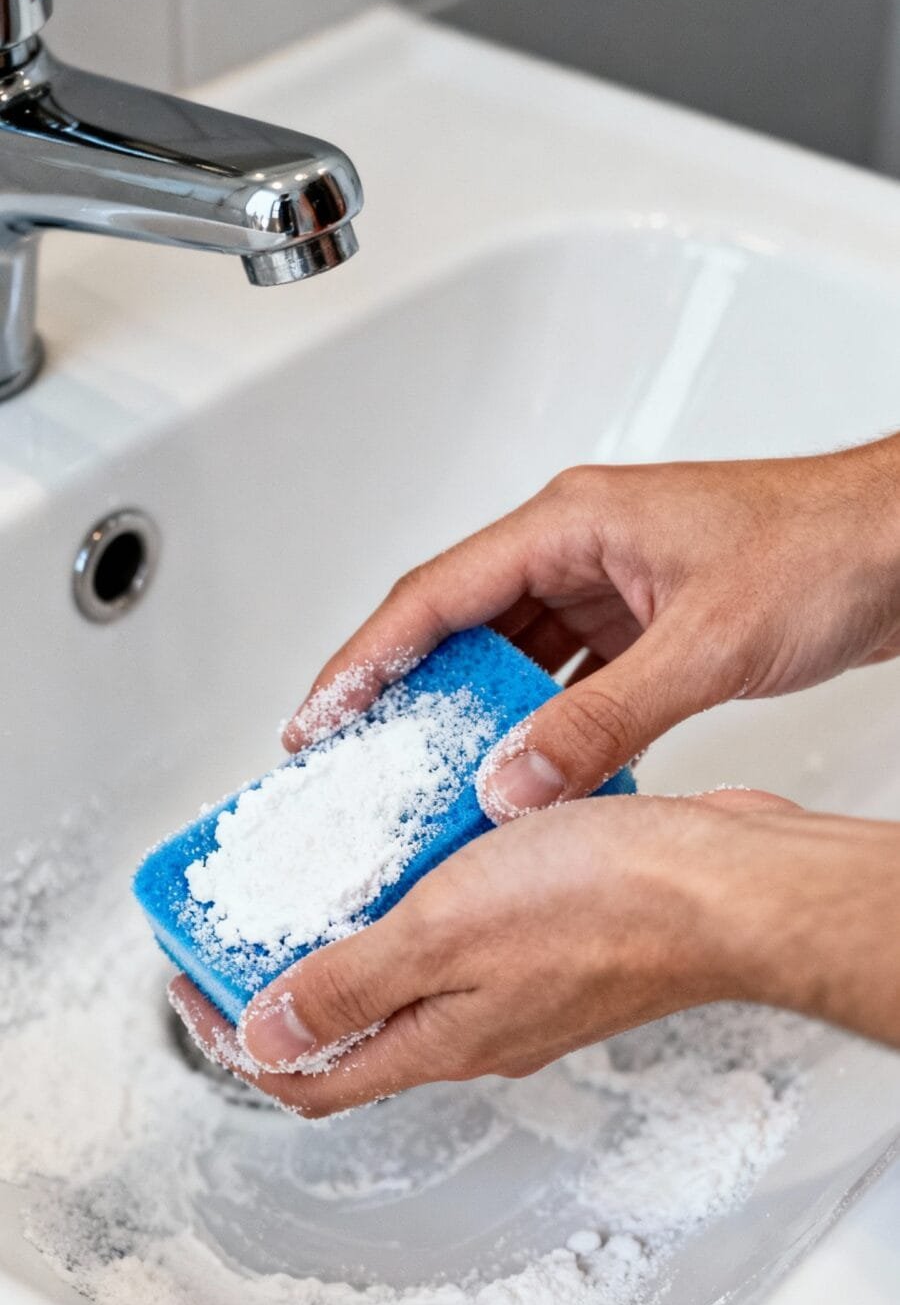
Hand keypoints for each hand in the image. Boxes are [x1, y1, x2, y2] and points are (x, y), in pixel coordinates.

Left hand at [170, 790, 820, 1116]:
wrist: (728, 884)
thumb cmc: (611, 905)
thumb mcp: (444, 933)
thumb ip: (350, 985)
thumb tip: (264, 1036)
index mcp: (438, 1038)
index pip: (308, 1076)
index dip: (234, 1038)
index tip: (194, 982)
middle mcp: (477, 1027)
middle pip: (353, 1026)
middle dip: (287, 979)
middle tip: (251, 914)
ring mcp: (521, 988)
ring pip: (412, 975)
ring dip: (359, 930)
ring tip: (331, 862)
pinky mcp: (559, 943)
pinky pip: (466, 930)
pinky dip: (427, 894)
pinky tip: (431, 838)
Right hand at [283, 440, 899, 819]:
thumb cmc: (828, 548)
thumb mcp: (705, 644)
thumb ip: (604, 721)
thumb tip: (512, 781)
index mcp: (571, 523)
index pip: (435, 595)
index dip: (365, 660)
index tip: (317, 717)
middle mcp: (580, 551)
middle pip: (460, 628)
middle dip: (405, 696)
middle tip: (354, 763)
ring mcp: (614, 591)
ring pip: (512, 660)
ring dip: (474, 719)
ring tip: (427, 780)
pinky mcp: (647, 628)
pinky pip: (567, 684)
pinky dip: (542, 730)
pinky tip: (527, 775)